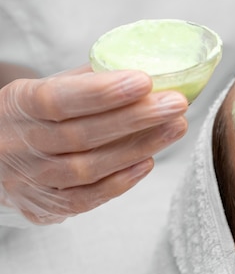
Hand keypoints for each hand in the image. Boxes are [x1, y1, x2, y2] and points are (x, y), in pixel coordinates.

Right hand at [0, 65, 188, 224]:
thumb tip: (143, 67)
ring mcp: (31, 180)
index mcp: (18, 106)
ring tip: (175, 127)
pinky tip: (148, 162)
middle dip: (136, 118)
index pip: (58, 100)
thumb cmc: (33, 118)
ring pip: (88, 168)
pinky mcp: (45, 207)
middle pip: (81, 135)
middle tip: (176, 104)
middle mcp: (20, 146)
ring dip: (139, 147)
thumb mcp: (45, 90)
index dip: (103, 93)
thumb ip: (87, 81)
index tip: (145, 81)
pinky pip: (86, 198)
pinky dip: (120, 182)